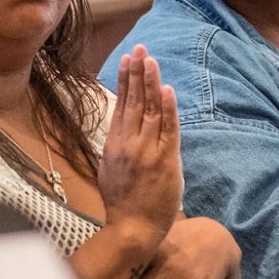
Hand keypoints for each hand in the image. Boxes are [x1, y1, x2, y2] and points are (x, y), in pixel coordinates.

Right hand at [97, 47, 182, 236]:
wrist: (132, 229)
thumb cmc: (122, 203)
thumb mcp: (110, 169)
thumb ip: (117, 147)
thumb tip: (121, 129)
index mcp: (115, 144)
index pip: (122, 104)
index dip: (125, 80)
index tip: (127, 60)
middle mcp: (129, 143)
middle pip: (135, 101)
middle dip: (137, 73)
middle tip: (140, 49)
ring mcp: (147, 151)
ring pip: (150, 110)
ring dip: (151, 83)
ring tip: (151, 60)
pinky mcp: (165, 161)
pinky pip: (168, 130)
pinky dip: (167, 109)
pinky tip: (166, 90)